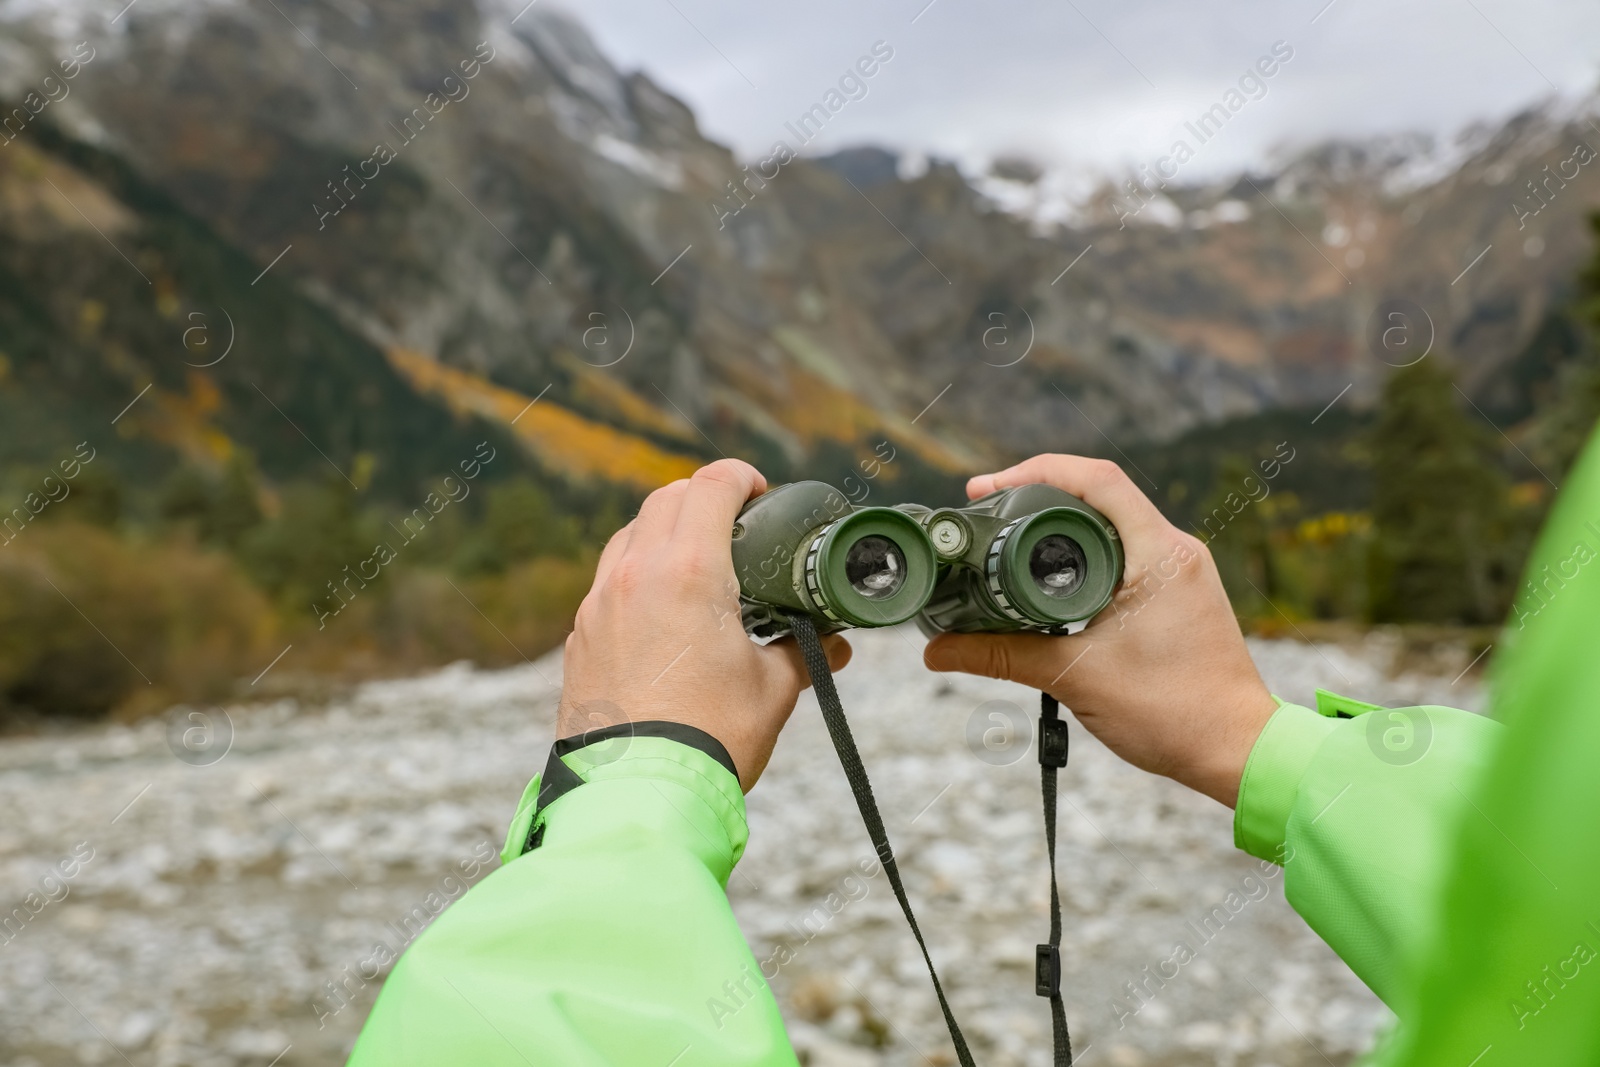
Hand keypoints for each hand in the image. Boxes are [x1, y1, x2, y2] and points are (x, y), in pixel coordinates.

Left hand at [559, 459, 849, 792]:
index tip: (760, 493)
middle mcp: (636, 574)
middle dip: (701, 497)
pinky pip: (606, 584)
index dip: (741, 478)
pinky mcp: (579, 638)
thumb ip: (804, 654)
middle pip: (665, 499)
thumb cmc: (712, 739)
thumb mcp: (773, 690)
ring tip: (695, 561)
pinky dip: (635, 576)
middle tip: (735, 522)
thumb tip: (834, 645)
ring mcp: (599, 605)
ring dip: (662, 531)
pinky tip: (660, 611)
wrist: (640, 796)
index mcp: (689, 570)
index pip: (711, 486)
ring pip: (628, 536)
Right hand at [923, 455, 1276, 807]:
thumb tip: (937, 651)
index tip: (986, 489)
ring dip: (1060, 527)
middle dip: (1036, 495)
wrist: (1236, 751)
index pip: (1096, 478)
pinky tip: (1048, 578)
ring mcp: (1179, 571)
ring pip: (1110, 525)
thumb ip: (1002, 656)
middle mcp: (1175, 549)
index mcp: (1160, 552)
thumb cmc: (1176, 712)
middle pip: (1097, 495)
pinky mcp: (1176, 594)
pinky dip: (1082, 556)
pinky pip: (1123, 554)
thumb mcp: (1076, 677)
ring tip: (1007, 540)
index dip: (1034, 471)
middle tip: (985, 512)